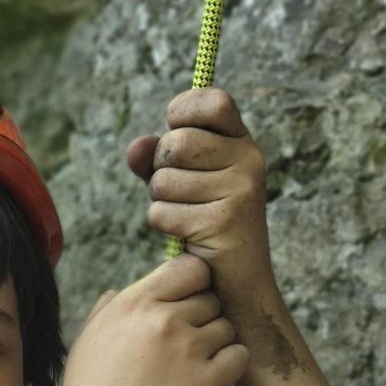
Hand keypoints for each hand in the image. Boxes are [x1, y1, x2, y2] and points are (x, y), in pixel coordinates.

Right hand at [59, 254, 250, 385]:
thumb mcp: (85, 347)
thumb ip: (107, 311)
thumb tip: (120, 292)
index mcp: (131, 305)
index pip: (187, 267)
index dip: (192, 283)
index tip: (185, 304)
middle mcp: (163, 320)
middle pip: (210, 298)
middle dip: (202, 318)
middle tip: (184, 347)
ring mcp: (189, 349)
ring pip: (226, 326)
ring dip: (216, 344)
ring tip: (191, 370)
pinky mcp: (211, 379)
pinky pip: (239, 355)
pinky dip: (230, 367)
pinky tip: (208, 382)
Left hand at [125, 88, 273, 306]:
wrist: (236, 284)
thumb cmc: (203, 225)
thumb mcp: (179, 182)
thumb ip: (154, 158)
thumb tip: (136, 147)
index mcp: (242, 143)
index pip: (213, 100)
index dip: (183, 111)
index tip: (175, 128)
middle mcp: (249, 160)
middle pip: (175, 142)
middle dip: (162, 170)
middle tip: (183, 193)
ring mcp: (241, 190)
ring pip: (163, 180)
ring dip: (162, 202)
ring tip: (188, 216)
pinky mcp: (224, 220)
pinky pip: (163, 212)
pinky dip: (165, 226)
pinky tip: (188, 236)